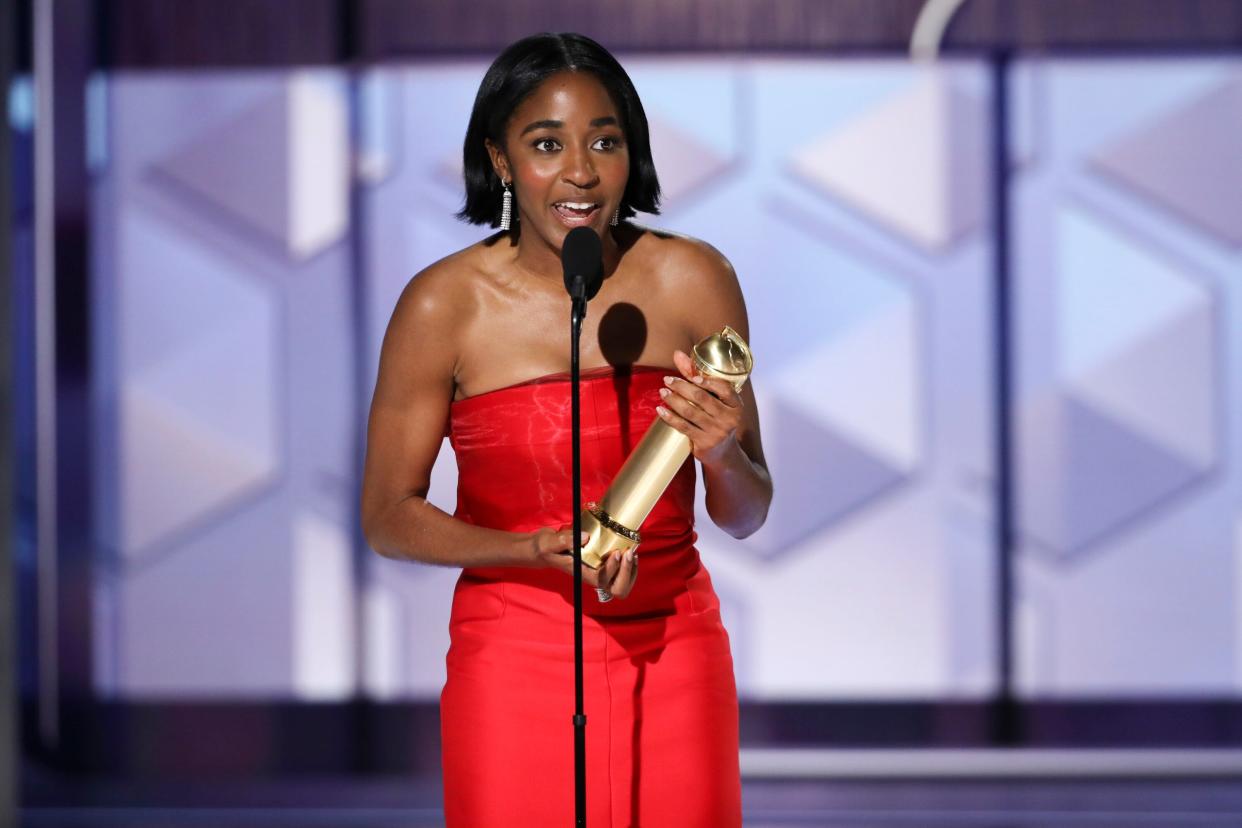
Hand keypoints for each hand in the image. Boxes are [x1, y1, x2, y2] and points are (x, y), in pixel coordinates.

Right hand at [528, 525, 638, 599]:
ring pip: (622, 584)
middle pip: (616, 589)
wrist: (543, 549)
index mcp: (581, 573)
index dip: (613, 569)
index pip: (601, 580)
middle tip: (628, 553)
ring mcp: (598, 572)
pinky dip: (629, 565)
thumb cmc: (545, 548)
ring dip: (630, 570)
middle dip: (626, 573)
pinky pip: (621, 574)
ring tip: (631, 552)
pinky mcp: (602, 566)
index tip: (617, 552)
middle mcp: (592, 576)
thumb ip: (564, 540)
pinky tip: (627, 550)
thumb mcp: (548, 543)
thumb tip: (586, 537)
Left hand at [655, 349, 744, 468]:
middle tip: (667, 380)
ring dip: (673, 400)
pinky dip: (670, 417)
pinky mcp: (704, 443)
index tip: (692, 376)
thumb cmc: (716, 419)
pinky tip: (660, 410)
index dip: (707, 380)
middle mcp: (729, 419)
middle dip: (682, 387)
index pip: (724, 388)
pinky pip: (683, 427)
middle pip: (702, 398)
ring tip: (662, 392)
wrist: (723, 454)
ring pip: (690, 411)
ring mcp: (717, 432)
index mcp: (736, 405)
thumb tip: (677, 354)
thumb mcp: (714, 400)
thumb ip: (696, 376)